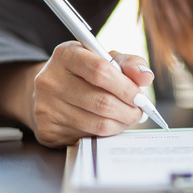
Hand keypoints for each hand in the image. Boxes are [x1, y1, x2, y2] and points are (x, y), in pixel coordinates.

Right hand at [27, 41, 154, 146]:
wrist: (49, 93)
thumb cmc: (85, 73)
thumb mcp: (105, 59)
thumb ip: (129, 63)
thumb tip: (146, 76)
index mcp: (66, 55)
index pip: (100, 70)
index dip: (126, 87)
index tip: (141, 97)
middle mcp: (50, 80)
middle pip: (102, 101)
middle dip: (129, 110)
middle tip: (140, 112)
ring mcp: (45, 106)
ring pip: (98, 123)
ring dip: (121, 123)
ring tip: (128, 117)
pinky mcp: (47, 130)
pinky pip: (88, 137)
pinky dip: (106, 134)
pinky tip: (109, 124)